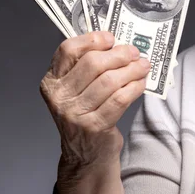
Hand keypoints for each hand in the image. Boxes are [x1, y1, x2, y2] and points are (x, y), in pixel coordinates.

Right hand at [40, 31, 150, 171]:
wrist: (85, 155)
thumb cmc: (86, 114)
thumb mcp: (77, 89)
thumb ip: (89, 66)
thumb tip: (119, 44)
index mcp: (52, 81)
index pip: (68, 50)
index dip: (92, 39)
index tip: (111, 38)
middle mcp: (58, 97)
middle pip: (93, 63)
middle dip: (119, 54)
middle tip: (134, 53)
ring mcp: (74, 113)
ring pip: (109, 80)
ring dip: (132, 70)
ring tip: (143, 66)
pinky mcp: (94, 126)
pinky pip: (120, 98)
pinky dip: (134, 87)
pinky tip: (140, 83)